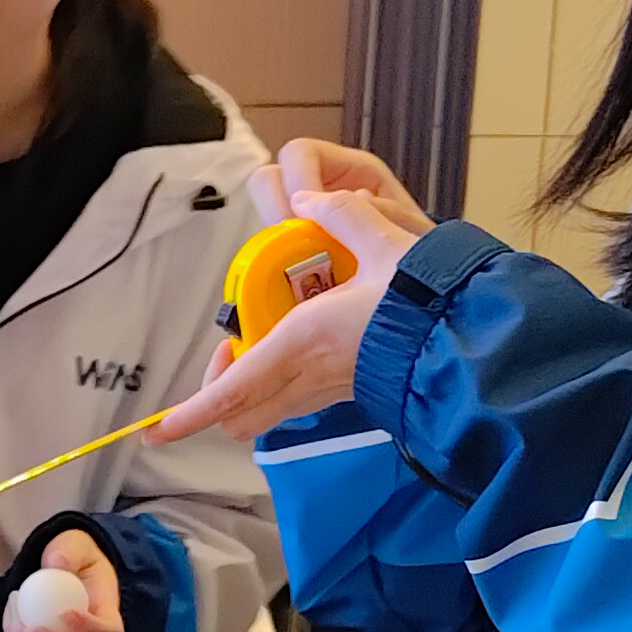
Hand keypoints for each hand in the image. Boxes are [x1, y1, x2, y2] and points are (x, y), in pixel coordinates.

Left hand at [3, 526, 123, 631]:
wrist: (64, 566)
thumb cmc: (77, 557)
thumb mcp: (77, 545)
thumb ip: (71, 550)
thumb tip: (57, 561)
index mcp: (106, 615)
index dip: (91, 630)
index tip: (66, 612)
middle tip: (31, 629)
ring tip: (16, 605)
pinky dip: (11, 631)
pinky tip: (13, 602)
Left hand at [156, 142, 435, 443]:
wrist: (474, 340)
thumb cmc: (428, 298)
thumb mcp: (385, 243)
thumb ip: (343, 215)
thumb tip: (308, 200)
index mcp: (304, 342)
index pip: (232, 391)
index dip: (190, 414)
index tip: (157, 431)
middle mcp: (308, 376)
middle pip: (240, 414)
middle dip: (215, 401)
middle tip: (218, 365)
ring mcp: (326, 391)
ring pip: (264, 413)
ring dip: (244, 396)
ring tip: (244, 358)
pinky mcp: (343, 392)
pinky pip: (291, 403)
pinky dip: (273, 389)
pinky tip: (285, 354)